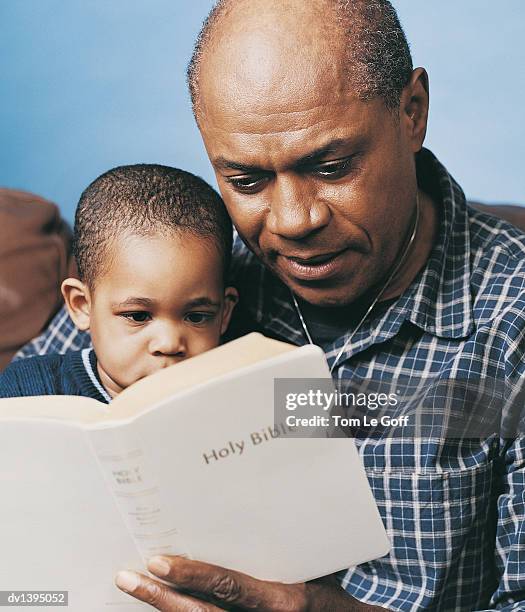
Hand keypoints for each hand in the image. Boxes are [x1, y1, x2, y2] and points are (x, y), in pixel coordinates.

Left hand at [115, 556, 381, 610]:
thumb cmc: (331, 591)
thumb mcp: (316, 563)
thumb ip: (283, 543)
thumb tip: (253, 506)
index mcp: (280, 599)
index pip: (229, 587)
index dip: (193, 575)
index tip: (158, 562)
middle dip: (158, 598)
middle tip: (127, 577)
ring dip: (161, 606)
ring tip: (133, 584)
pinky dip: (180, 610)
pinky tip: (161, 599)